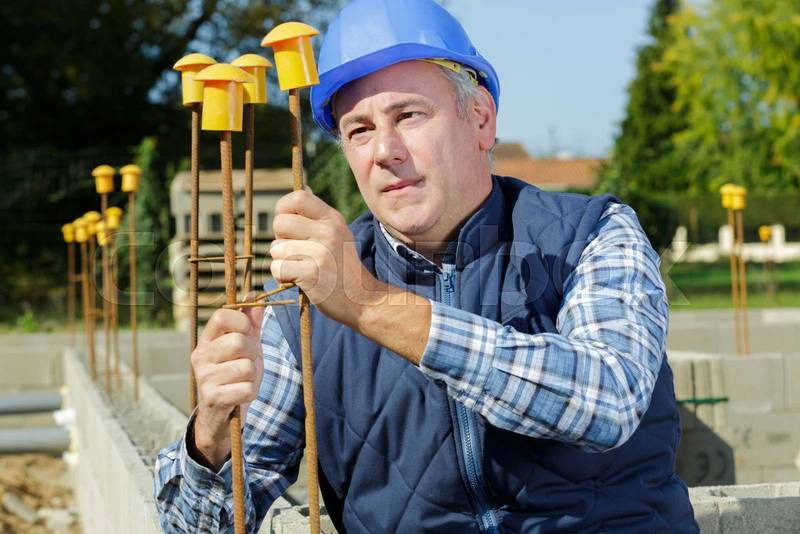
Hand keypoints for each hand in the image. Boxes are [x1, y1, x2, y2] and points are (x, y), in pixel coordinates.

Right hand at [189, 305, 263, 470]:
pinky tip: (240, 396)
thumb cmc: (235, 377)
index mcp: (207, 339)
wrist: (223, 417)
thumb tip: (254, 295)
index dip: (243, 322)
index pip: (223, 314)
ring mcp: (204, 377)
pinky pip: (246, 388)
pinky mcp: (212, 398)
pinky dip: (250, 393)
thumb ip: (251, 323)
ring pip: (246, 366)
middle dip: (253, 353)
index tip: (248, 334)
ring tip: (243, 381)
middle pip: (238, 341)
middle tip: (249, 364)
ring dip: (253, 375)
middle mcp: (200, 355)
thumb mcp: (246, 348)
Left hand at [269, 190, 382, 326]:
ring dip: (282, 262)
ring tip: (301, 268)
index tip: (287, 226)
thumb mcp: (339, 233)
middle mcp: (327, 231)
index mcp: (332, 219)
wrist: (362, 299)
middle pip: (280, 223)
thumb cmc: (343, 266)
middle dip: (280, 240)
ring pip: (276, 249)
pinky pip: (278, 268)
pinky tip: (300, 280)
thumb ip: (318, 214)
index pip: (297, 198)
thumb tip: (302, 187)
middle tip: (296, 252)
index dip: (283, 209)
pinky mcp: (311, 273)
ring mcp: (320, 252)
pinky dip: (283, 278)